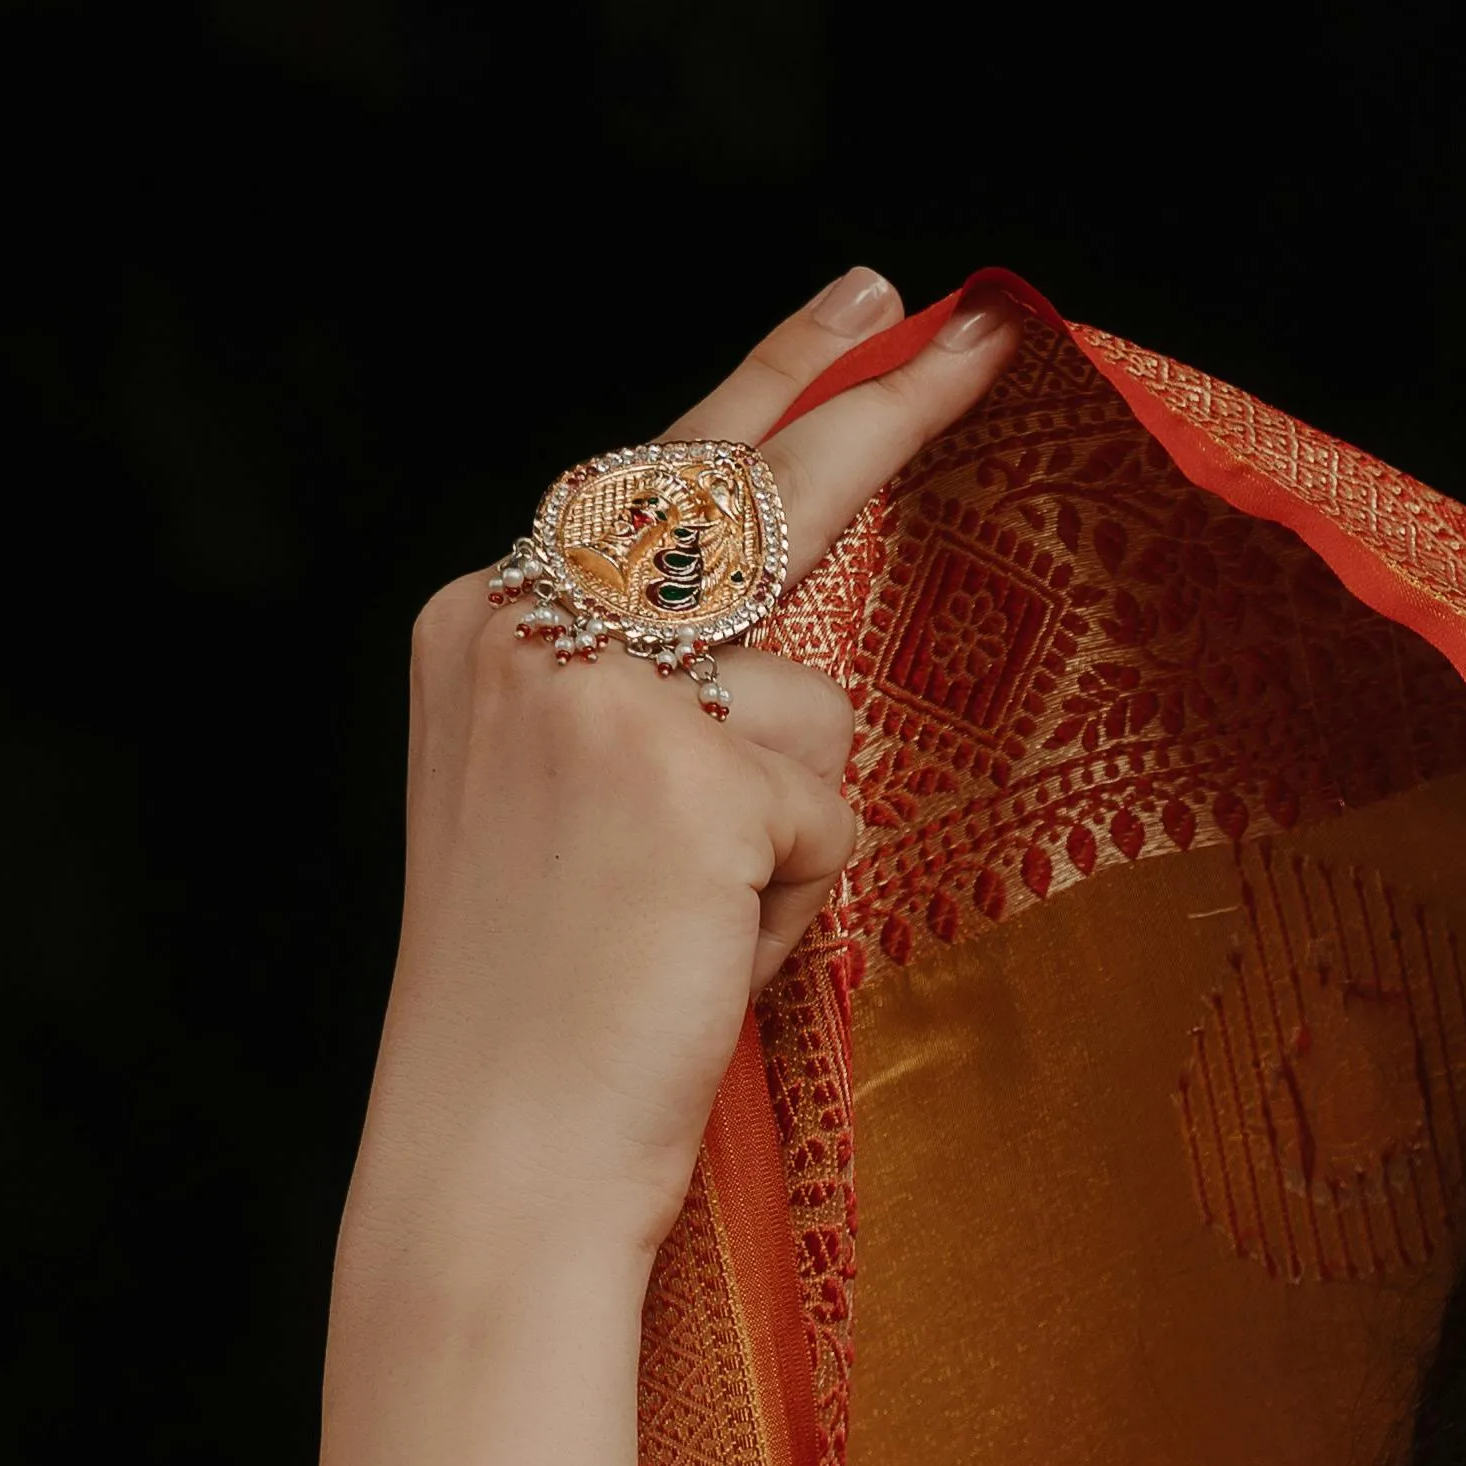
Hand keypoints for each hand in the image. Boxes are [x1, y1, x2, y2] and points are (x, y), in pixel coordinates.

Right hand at [357, 272, 1010, 1266]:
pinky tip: (702, 956)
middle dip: (877, 408)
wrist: (495, 1155)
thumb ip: (655, 704)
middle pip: (747, 489)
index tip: (858, 309)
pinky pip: (830, 814)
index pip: (653, 471)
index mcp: (483, 626)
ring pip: (810, 704)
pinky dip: (794, 900)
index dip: (771, 384)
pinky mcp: (692, 778)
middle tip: (982, 334)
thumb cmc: (552, 1010)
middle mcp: (526, 627)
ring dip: (791, 829)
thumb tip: (798, 660)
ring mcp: (605, 692)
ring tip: (685, 930)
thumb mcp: (576, 814)